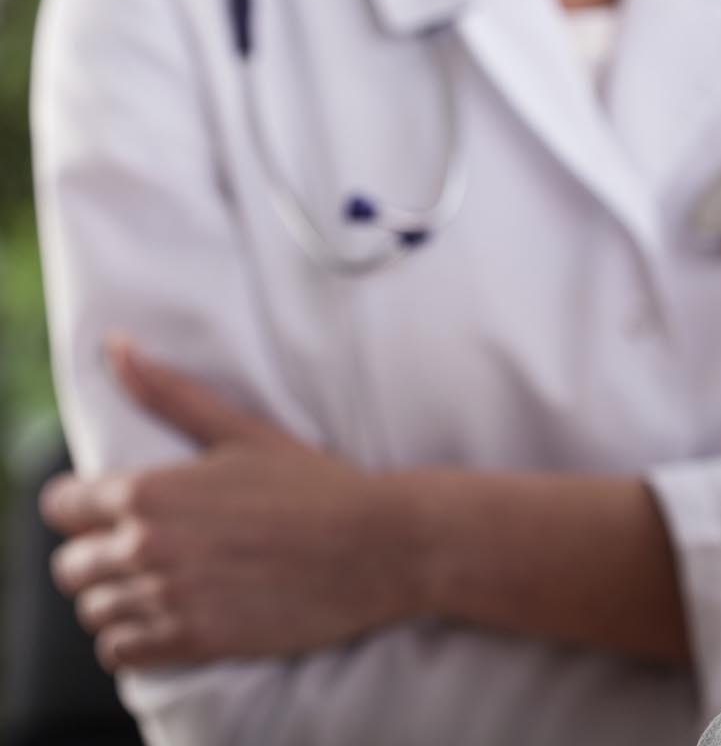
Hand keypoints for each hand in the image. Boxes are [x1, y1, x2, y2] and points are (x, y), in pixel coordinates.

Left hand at [40, 339, 418, 670]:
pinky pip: (123, 652)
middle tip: (146, 550)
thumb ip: (170, 394)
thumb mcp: (243, 432)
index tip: (112, 511)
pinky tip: (166, 618)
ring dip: (118, 599)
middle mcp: (148, 546)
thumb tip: (118, 346)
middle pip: (72, 567)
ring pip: (95, 611)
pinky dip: (134, 640)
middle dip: (98, 556)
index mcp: (151, 490)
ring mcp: (170, 597)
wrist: (379, 545)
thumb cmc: (317, 483)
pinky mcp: (195, 640)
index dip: (82, 508)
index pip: (61, 507)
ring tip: (161, 584)